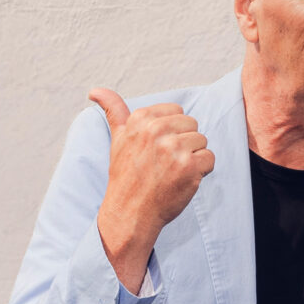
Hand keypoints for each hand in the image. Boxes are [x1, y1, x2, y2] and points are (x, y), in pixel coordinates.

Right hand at [89, 88, 214, 292]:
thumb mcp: (117, 138)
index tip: (156, 149)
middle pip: (192, 124)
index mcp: (141, 119)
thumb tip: (94, 90)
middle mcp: (156, 130)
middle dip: (184, 143)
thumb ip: (114, 110)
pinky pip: (209, 158)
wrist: (130, 212)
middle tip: (164, 163)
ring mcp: (174, 148)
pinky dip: (201, 171)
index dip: (172, 132)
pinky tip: (182, 180)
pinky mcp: (189, 166)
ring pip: (202, 141)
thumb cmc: (126, 176)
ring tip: (171, 172)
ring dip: (193, 158)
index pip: (177, 112)